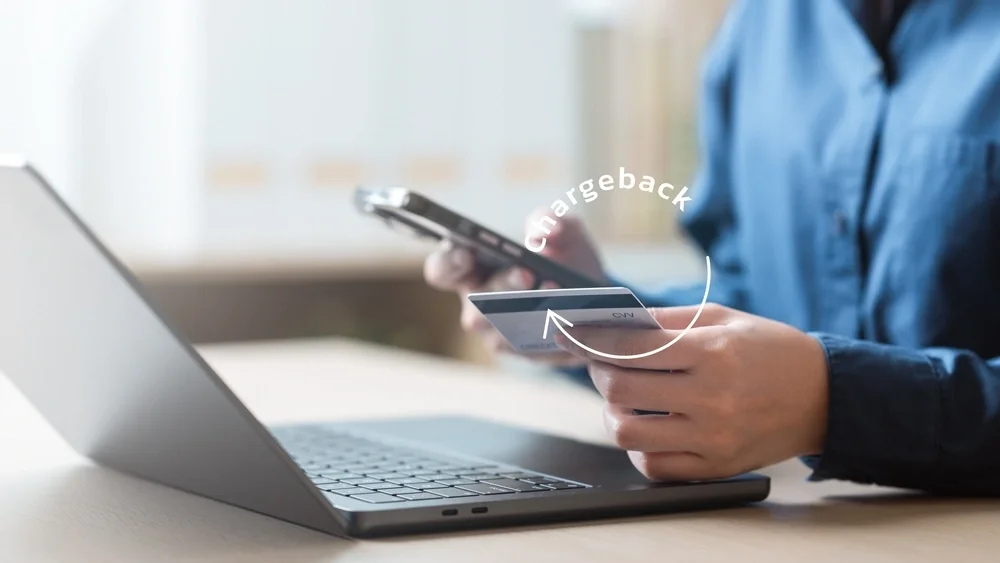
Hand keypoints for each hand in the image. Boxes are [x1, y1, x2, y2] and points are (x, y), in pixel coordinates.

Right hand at [424, 208, 606, 365]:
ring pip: (499, 332)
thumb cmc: (562, 254)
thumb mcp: (561, 229)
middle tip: (527, 272)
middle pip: (474, 304)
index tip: (468, 253)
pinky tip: (570, 318)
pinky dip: (549, 334)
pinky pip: (530, 351)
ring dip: (526, 315)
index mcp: (471, 268)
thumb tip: (544, 231)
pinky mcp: (523, 352)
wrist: (592, 290)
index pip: (442, 269)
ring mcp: (497, 332)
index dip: (449, 263)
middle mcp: (476, 304)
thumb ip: (549, 221)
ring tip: (556, 294)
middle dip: (501, 287)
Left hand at [557, 304, 828, 480]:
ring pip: (628, 432)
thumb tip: (613, 320)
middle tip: (600, 362)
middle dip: (598, 371)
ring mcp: (713, 437)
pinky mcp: (716, 466)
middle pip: (620, 389)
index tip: (574, 333)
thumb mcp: (722, 319)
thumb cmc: (769, 350)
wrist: (823, 396)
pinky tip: (645, 426)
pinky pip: (654, 466)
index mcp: (712, 353)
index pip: (631, 347)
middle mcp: (711, 397)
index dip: (592, 339)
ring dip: (612, 411)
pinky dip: (638, 448)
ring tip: (621, 397)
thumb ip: (666, 319)